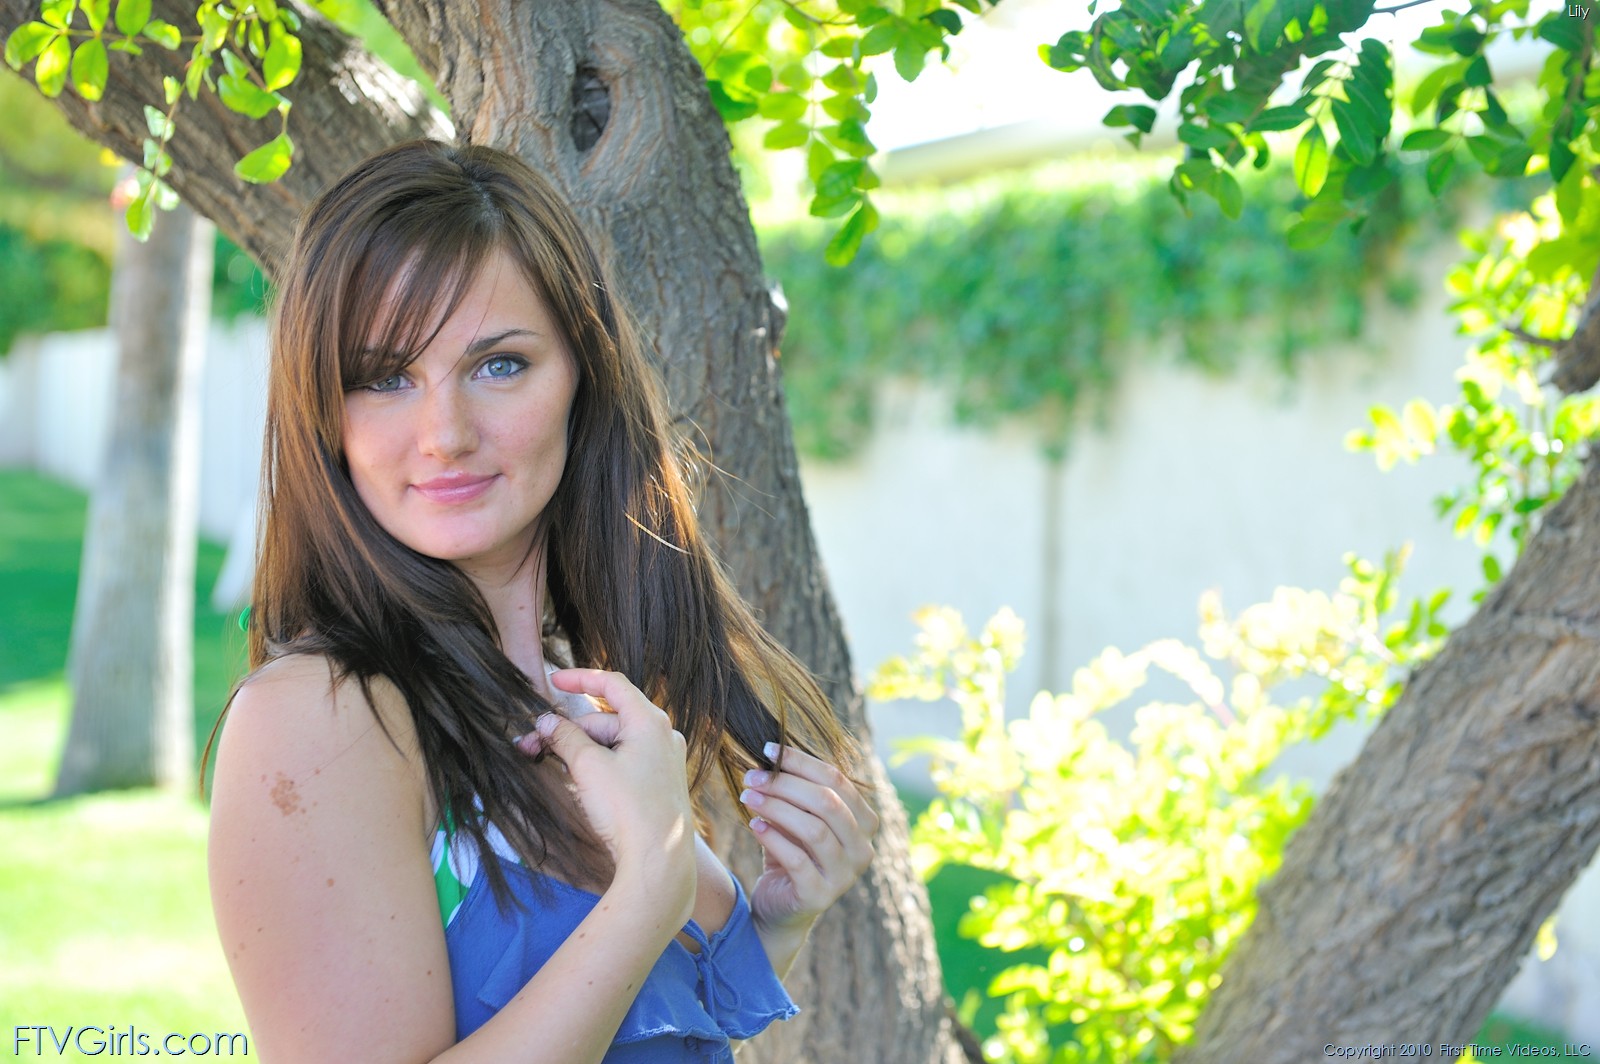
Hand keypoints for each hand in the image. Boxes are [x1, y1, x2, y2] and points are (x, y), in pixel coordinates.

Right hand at [516, 669, 695, 911]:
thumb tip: (546, 722)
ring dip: (580, 752)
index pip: (612, 685)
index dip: (579, 679)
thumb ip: (565, 738)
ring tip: (553, 768)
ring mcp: (662, 761)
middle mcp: (661, 736)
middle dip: (569, 730)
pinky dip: (598, 767)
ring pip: (612, 744)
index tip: (552, 681)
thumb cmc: (628, 809)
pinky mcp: (658, 785)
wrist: (657, 862)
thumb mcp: (588, 767)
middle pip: (606, 720)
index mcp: (650, 721)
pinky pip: (623, 764)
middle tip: (532, 744)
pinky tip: (579, 785)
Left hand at [739, 743, 879, 937]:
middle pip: (828, 803)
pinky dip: (773, 838)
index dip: (801, 762)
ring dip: (776, 807)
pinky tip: (753, 824)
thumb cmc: (791, 853)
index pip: (837, 780)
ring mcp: (845, 876)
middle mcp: (863, 849)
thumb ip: (795, 790)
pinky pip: (797, 860)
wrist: (780, 908)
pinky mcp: (820, 896)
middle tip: (751, 776)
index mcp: (864, 822)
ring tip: (747, 797)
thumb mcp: (797, 817)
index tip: (768, 749)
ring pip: (814, 830)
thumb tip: (771, 753)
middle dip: (785, 784)